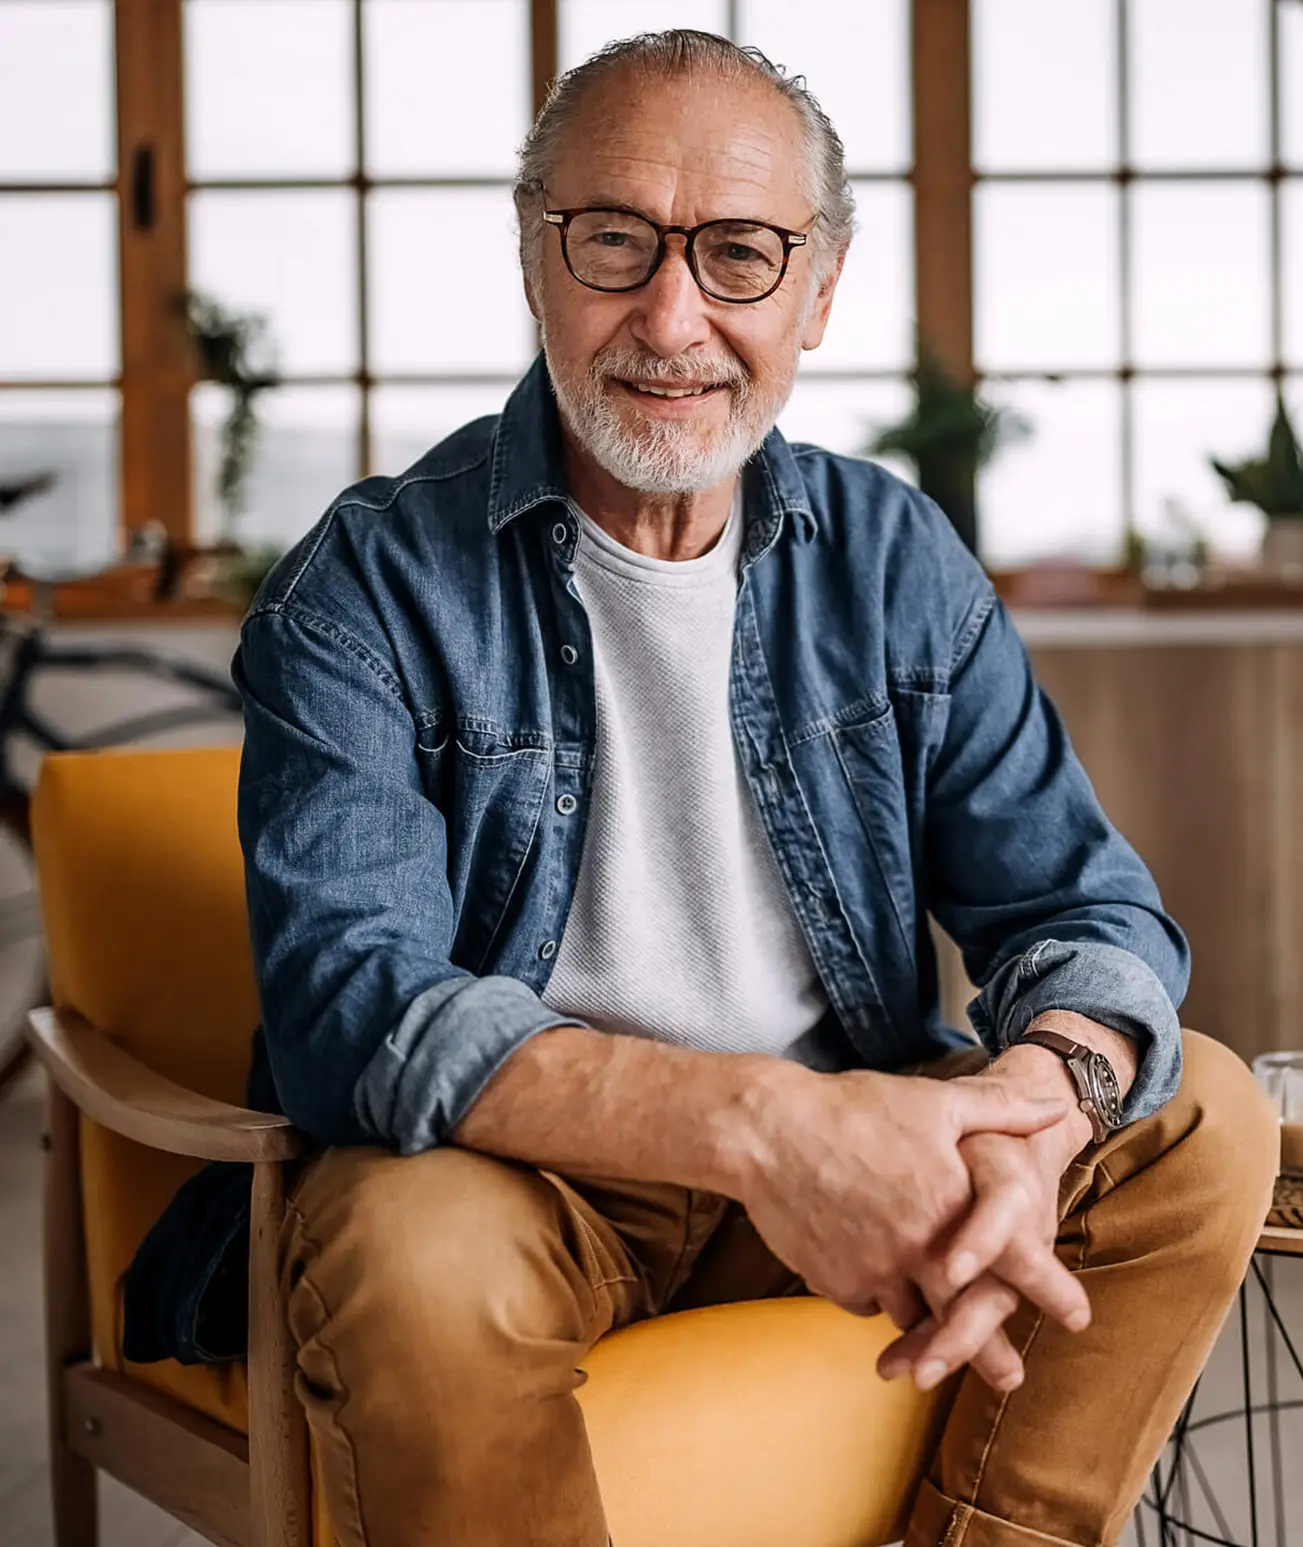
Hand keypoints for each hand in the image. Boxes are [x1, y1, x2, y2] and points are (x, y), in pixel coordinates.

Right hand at [733, 1063, 1068, 1324]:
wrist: (765, 1131)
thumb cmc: (852, 1108)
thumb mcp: (933, 1100)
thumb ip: (1001, 1109)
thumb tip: (1057, 1107)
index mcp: (951, 1203)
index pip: (1015, 1259)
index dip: (1050, 1289)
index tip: (1079, 1316)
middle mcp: (919, 1248)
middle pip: (967, 1316)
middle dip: (990, 1350)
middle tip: (1011, 1376)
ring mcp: (876, 1270)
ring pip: (912, 1314)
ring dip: (925, 1319)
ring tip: (934, 1334)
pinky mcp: (836, 1282)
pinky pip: (867, 1302)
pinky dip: (877, 1294)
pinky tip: (872, 1272)